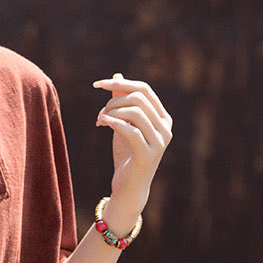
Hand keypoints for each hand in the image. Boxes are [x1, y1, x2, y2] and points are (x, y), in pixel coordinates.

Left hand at [92, 72, 172, 223]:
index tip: (97, 85)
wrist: (128, 187)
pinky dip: (114, 123)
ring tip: (100, 121)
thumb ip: (122, 102)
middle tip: (100, 113)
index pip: (144, 89)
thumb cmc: (126, 155)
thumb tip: (117, 75)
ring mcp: (159, 142)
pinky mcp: (148, 155)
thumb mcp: (123, 124)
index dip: (120, 83)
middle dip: (113, 100)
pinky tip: (102, 123)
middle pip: (139, 98)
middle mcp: (165, 128)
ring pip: (135, 112)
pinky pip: (131, 131)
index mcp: (163, 118)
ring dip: (112, 112)